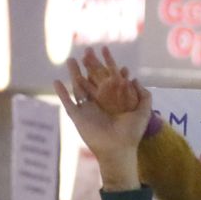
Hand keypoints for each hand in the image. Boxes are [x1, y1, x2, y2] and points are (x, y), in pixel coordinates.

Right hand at [53, 47, 150, 188]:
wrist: (118, 149)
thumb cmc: (131, 133)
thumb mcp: (143, 112)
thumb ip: (144, 96)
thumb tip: (135, 79)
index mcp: (113, 100)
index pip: (109, 78)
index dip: (107, 64)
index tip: (105, 50)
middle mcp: (100, 102)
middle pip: (92, 79)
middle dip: (89, 65)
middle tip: (87, 50)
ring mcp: (88, 109)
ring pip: (79, 87)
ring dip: (74, 73)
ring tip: (70, 60)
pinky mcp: (78, 117)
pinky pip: (68, 103)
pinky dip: (61, 93)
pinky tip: (56, 81)